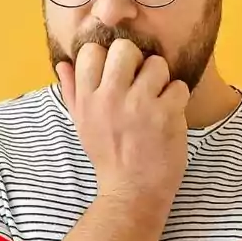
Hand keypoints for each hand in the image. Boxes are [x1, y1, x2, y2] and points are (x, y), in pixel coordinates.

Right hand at [55, 39, 189, 203]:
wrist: (132, 192)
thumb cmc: (107, 155)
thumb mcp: (82, 124)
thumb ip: (72, 92)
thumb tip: (63, 63)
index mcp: (88, 98)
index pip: (91, 51)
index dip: (106, 56)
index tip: (116, 73)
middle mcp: (110, 97)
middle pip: (125, 48)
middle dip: (137, 60)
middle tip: (141, 80)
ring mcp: (139, 105)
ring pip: (157, 64)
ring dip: (161, 79)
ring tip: (157, 98)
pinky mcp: (166, 115)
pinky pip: (178, 86)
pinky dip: (178, 98)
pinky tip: (170, 113)